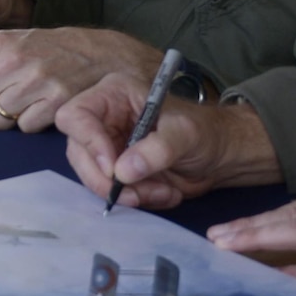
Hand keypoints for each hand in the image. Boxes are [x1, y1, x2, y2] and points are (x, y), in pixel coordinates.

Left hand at [0, 26, 163, 132]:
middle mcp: (14, 62)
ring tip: (22, 101)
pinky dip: (30, 121)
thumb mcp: (13, 41)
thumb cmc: (49, 50)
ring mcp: (36, 84)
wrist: (99, 55)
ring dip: (6, 117)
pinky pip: (24, 127)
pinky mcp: (55, 104)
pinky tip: (41, 106)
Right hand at [56, 74, 282, 209]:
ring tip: (162, 192)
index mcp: (114, 95)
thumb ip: (156, 150)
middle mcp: (103, 119)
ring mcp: (107, 146)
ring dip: (126, 194)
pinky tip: (163, 194)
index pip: (76, 116)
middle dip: (107, 179)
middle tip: (138, 195)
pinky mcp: (116, 172)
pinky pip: (110, 192)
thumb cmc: (205, 132)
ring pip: (92, 176)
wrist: (220, 156)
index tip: (113, 168)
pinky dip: (136, 200)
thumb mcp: (185, 135)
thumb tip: (122, 171)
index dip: (88, 143)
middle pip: (78, 152)